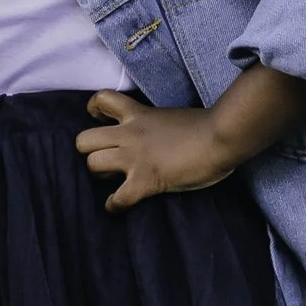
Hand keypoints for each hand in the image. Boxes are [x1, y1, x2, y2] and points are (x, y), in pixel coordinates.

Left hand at [74, 91, 236, 208]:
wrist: (222, 136)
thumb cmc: (208, 126)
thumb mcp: (172, 116)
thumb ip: (156, 124)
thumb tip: (156, 138)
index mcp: (139, 114)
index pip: (101, 99)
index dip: (94, 111)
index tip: (100, 120)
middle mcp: (130, 134)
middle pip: (83, 140)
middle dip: (90, 152)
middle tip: (108, 158)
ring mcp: (135, 158)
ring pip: (92, 165)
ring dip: (100, 175)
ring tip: (114, 180)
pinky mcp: (145, 180)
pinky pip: (117, 198)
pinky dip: (114, 205)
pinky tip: (119, 206)